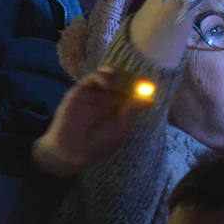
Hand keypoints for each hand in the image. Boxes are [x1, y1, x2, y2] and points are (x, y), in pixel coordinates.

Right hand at [33, 69, 154, 177]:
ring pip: (109, 73)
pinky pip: (94, 77)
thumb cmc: (98, 143)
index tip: (149, 89)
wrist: (73, 150)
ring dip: (119, 75)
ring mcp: (95, 92)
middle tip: (135, 86)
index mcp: (120, 105)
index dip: (141, 86)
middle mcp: (108, 96)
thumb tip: (150, 100)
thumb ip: (132, 110)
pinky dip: (104, 76)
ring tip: (121, 87)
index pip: (133, 88)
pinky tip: (110, 86)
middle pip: (123, 77)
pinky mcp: (81, 90)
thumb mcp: (121, 127)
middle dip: (131, 79)